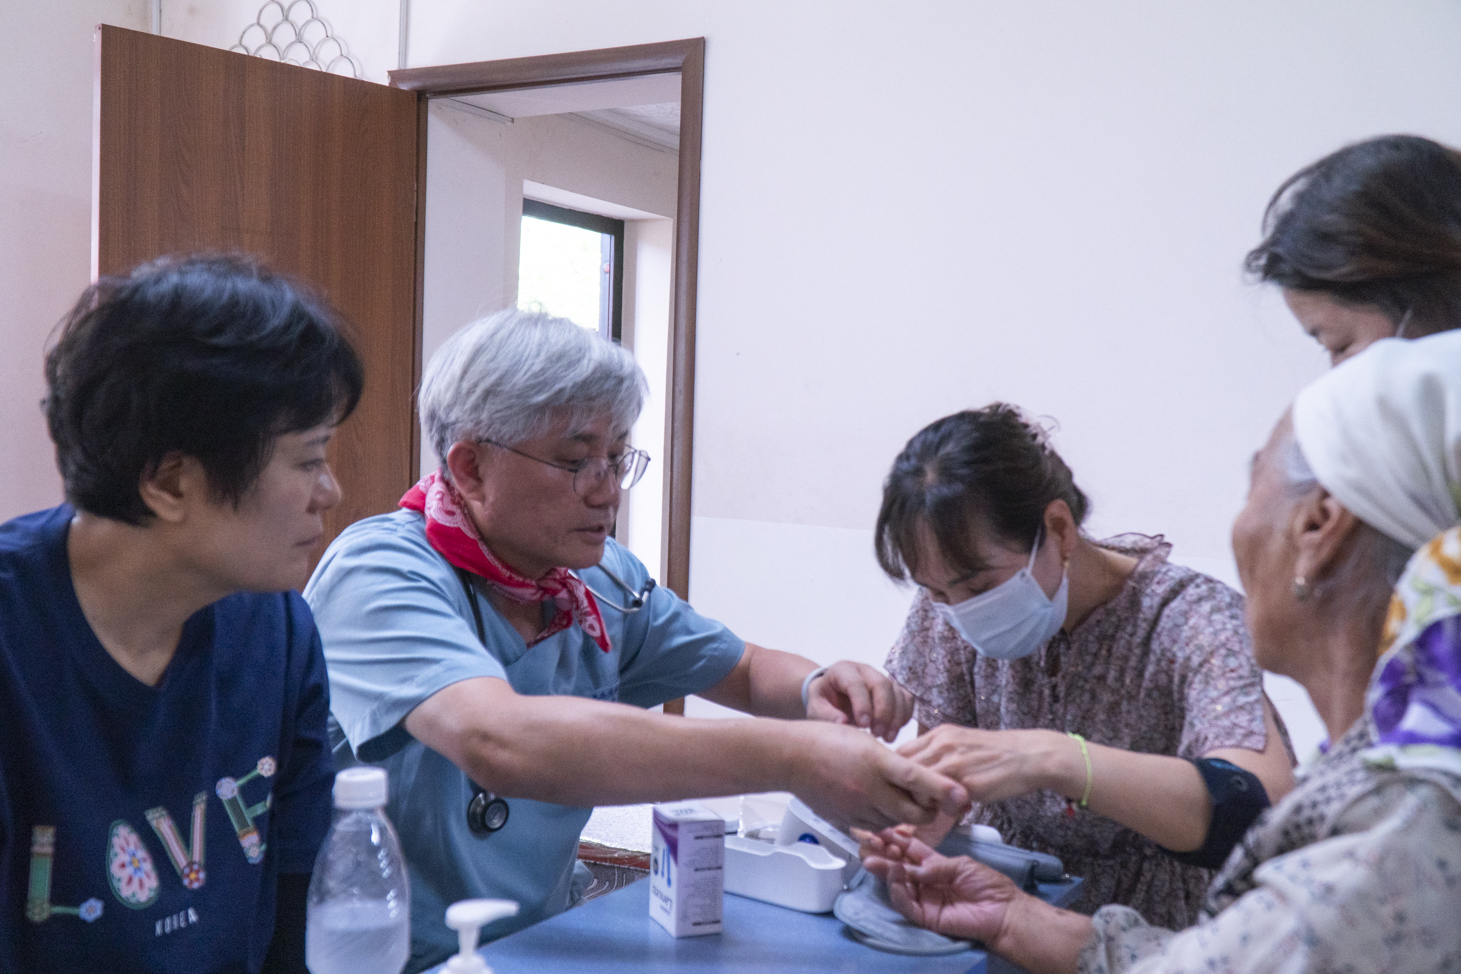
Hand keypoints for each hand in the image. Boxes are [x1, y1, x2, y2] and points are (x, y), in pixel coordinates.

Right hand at [783, 722, 967, 831]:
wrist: (788, 756)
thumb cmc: (826, 740)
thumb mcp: (865, 740)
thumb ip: (892, 760)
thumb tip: (918, 775)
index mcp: (875, 761)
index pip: (918, 778)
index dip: (944, 789)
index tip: (963, 796)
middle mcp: (868, 788)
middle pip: (913, 812)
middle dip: (929, 810)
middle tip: (934, 801)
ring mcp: (856, 808)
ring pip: (895, 822)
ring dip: (906, 816)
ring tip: (904, 800)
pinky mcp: (844, 820)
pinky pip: (874, 827)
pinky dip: (884, 820)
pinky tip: (880, 805)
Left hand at [805, 661, 915, 741]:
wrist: (831, 696)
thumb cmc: (823, 702)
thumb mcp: (815, 708)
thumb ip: (826, 715)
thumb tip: (843, 723)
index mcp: (842, 670)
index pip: (856, 683)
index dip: (862, 704)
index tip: (863, 726)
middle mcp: (864, 670)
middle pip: (882, 684)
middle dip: (883, 711)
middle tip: (878, 734)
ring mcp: (880, 677)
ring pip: (897, 692)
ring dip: (896, 717)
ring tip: (887, 737)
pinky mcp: (893, 689)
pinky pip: (906, 699)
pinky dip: (904, 716)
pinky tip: (894, 731)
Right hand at [861, 831, 1020, 943]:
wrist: (1001, 911)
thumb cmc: (986, 884)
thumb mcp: (960, 864)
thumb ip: (933, 866)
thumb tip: (909, 866)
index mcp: (932, 864)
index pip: (908, 850)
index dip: (894, 840)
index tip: (879, 830)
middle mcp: (923, 880)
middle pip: (897, 866)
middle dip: (882, 855)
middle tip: (868, 844)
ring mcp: (923, 898)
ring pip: (897, 885)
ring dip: (886, 871)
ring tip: (877, 860)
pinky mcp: (925, 916)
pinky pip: (906, 905)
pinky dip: (897, 891)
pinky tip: (895, 877)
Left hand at [897, 724, 1069, 802]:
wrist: (1031, 756)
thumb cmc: (997, 754)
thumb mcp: (963, 744)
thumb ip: (939, 755)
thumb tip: (917, 775)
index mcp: (940, 733)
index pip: (900, 752)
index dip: (895, 773)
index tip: (900, 789)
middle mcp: (942, 744)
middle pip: (901, 768)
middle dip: (901, 789)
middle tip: (910, 805)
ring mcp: (953, 762)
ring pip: (916, 785)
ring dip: (918, 801)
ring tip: (931, 810)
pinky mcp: (966, 782)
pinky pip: (939, 799)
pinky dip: (937, 808)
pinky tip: (951, 812)